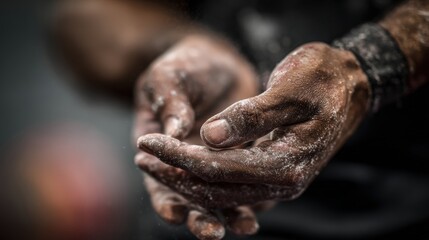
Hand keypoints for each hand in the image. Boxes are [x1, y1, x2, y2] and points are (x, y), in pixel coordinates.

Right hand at [134, 34, 259, 238]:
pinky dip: (254, 195)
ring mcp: (213, 164)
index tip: (175, 213)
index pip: (158, 181)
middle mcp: (186, 164)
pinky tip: (266, 204)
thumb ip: (170, 103)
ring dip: (232, 214)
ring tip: (246, 227)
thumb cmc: (184, 66)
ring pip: (222, 196)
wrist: (215, 63)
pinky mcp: (239, 158)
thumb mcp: (169, 77)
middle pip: (190, 199)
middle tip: (213, 231)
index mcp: (159, 150)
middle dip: (201, 218)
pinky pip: (245, 181)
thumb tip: (175, 130)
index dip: (165, 199)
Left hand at [137, 42, 370, 207]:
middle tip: (143, 154)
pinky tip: (182, 164)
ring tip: (153, 161)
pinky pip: (231, 183)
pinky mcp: (271, 171)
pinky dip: (204, 176)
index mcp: (286, 165)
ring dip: (184, 178)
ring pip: (220, 191)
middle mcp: (281, 182)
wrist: (351, 84)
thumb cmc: (324, 80)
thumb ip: (250, 116)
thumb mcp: (288, 91)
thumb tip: (208, 136)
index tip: (149, 141)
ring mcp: (277, 181)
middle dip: (175, 172)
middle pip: (215, 188)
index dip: (179, 157)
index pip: (219, 169)